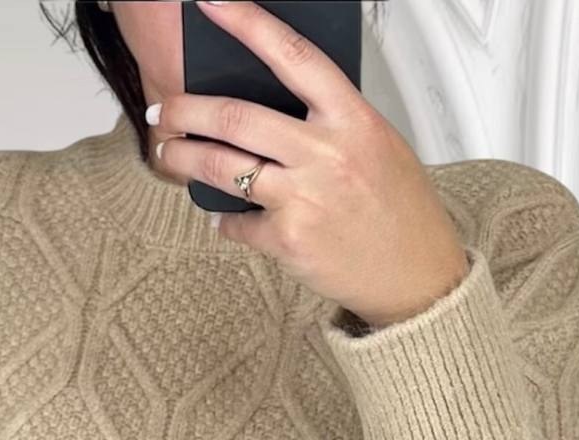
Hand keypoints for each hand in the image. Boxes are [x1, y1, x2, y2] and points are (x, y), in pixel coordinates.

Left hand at [149, 0, 469, 328]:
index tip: (210, 4)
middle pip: (236, 117)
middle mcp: (326, 153)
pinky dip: (225, 220)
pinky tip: (227, 218)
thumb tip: (269, 107)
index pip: (293, 56)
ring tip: (168, 156)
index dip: (247, 24)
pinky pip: (237, 222)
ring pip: (222, 168)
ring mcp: (304, 198)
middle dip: (187, 110)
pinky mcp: (287, 239)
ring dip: (183, 159)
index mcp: (352, 118)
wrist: (414, 273)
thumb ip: (327, 122)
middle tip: (164, 113)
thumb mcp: (375, 145)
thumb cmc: (398, 208)